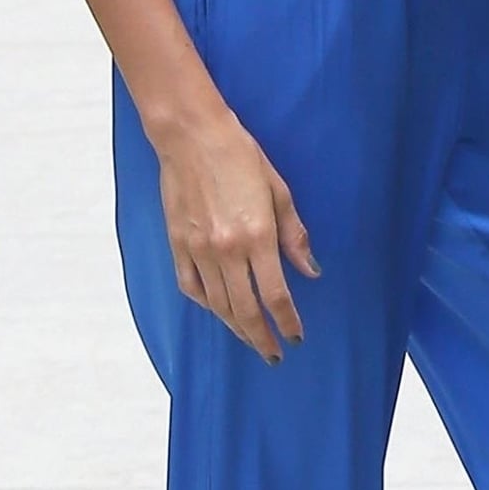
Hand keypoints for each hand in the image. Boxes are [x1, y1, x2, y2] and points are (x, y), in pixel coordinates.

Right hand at [157, 109, 318, 361]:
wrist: (192, 136)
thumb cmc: (240, 157)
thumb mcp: (279, 192)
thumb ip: (294, 236)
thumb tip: (311, 271)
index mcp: (257, 236)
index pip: (275, 295)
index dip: (287, 322)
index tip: (295, 337)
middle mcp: (227, 250)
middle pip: (246, 309)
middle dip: (262, 337)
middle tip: (273, 353)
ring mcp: (198, 249)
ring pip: (218, 304)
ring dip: (236, 327)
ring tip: (250, 339)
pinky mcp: (178, 244)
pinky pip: (191, 286)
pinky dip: (206, 304)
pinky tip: (218, 311)